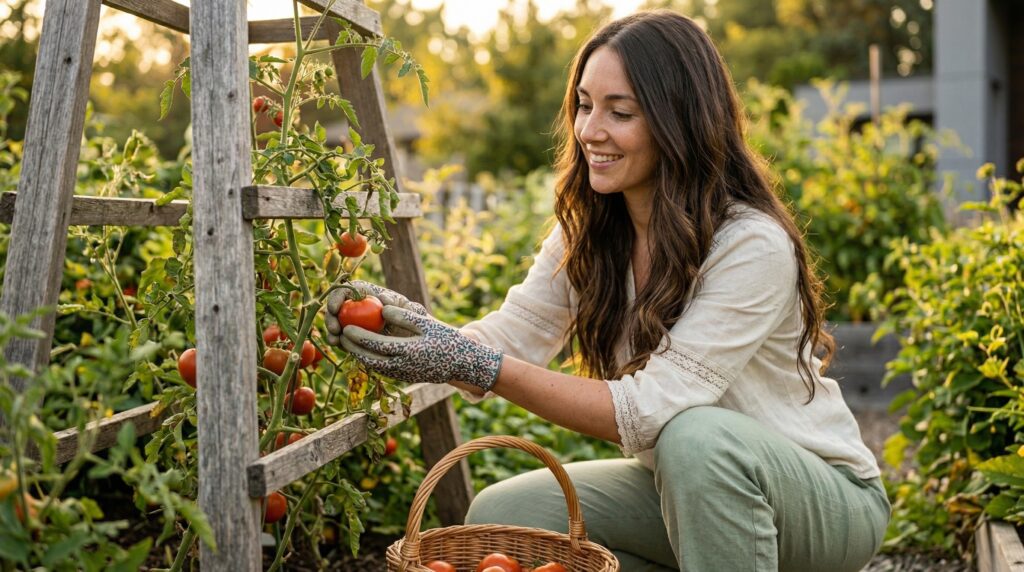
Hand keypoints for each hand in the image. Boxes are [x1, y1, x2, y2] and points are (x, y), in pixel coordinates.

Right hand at [324, 281, 425, 344]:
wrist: (414, 340)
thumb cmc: (414, 321)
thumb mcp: (412, 312)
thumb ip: (400, 305)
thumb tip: (382, 300)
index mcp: (370, 294)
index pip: (348, 289)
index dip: (337, 296)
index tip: (334, 308)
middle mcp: (359, 306)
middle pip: (338, 306)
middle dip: (331, 316)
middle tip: (334, 328)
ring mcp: (355, 321)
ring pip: (337, 322)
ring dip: (331, 330)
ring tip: (334, 340)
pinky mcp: (354, 336)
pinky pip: (342, 337)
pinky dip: (338, 341)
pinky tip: (337, 345)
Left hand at [340, 306, 502, 390]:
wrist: (462, 364)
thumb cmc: (446, 340)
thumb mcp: (428, 324)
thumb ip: (404, 316)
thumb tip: (382, 309)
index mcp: (408, 352)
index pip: (376, 346)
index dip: (358, 338)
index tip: (346, 328)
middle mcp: (402, 367)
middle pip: (369, 359)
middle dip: (352, 348)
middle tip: (340, 335)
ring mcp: (402, 375)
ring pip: (373, 366)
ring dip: (358, 355)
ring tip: (347, 342)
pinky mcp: (403, 378)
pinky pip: (381, 369)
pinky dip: (369, 359)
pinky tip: (363, 350)